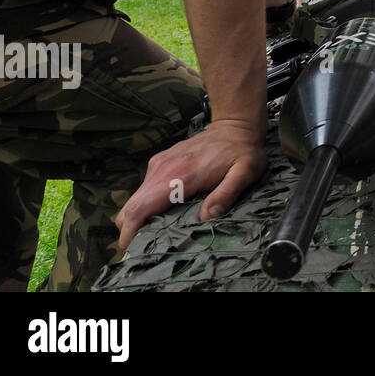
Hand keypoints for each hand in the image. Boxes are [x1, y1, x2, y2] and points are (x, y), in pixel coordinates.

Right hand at [115, 119, 266, 249]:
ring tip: (154, 234)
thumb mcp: (245, 172)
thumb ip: (227, 194)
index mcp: (180, 175)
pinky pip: (144, 189)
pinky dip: (146, 205)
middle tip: (143, 248)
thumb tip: (206, 216)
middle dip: (130, 230)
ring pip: (135, 199)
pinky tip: (163, 213)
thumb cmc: (242, 151)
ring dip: (138, 218)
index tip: (131, 249)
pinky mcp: (160, 162)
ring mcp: (159, 164)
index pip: (140, 208)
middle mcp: (163, 169)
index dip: (130, 232)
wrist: (235, 126)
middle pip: (130, 207)